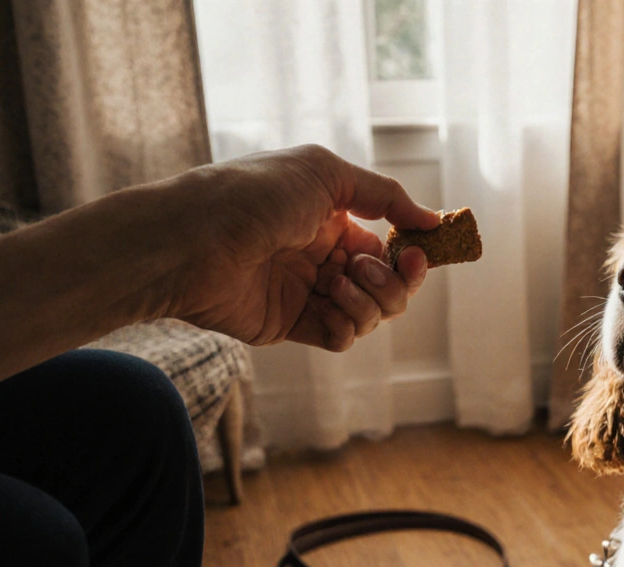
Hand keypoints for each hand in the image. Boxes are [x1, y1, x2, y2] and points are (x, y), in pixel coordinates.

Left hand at [168, 145, 438, 350]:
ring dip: (371, 301)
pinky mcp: (291, 324)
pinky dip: (349, 325)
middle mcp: (323, 255)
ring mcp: (308, 291)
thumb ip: (384, 195)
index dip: (411, 252)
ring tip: (338, 283)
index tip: (420, 251)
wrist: (191, 241)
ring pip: (371, 313)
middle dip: (395, 281)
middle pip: (389, 283)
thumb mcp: (324, 174)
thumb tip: (433, 219)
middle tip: (370, 269)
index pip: (390, 244)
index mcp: (333, 217)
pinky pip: (342, 336)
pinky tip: (331, 304)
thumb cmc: (252, 195)